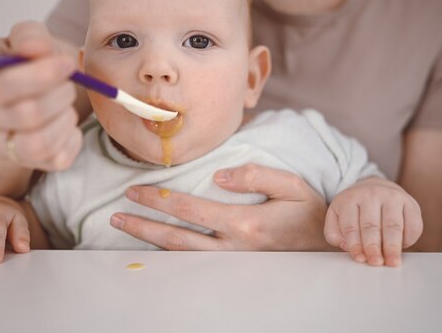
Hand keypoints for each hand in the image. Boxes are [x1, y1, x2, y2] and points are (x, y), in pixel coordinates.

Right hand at [0, 20, 81, 170]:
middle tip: (70, 84)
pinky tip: (66, 122)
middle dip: (59, 96)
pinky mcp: (18, 162)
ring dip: (65, 119)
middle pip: (24, 115)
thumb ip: (31, 37)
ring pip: (38, 143)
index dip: (38, 77)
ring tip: (66, 103)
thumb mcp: (24, 40)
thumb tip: (38, 48)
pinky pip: (55, 159)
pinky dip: (71, 138)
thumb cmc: (23, 65)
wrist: (19, 98)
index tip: (66, 64)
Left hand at [110, 164, 330, 250]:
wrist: (325, 248)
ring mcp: (231, 261)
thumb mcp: (291, 185)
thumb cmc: (307, 212)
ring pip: (181, 254)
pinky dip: (169, 254)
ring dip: (150, 240)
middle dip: (143, 224)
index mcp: (244, 223)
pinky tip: (153, 245)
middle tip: (116, 215)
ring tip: (125, 228)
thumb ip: (255, 176)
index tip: (135, 191)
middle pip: (176, 237)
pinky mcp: (234, 267)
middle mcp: (232, 247)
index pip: (189, 209)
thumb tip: (218, 175)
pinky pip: (194, 262)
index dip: (158, 200)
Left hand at [323, 177, 422, 266]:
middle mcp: (371, 195)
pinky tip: (402, 248)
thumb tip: (346, 247)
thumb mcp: (337, 216)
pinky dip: (408, 239)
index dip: (355, 244)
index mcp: (350, 199)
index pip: (351, 225)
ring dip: (392, 246)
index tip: (359, 258)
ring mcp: (392, 197)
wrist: (377, 188)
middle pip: (372, 225)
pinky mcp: (410, 203)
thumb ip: (334, 233)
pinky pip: (412, 224)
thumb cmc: (355, 209)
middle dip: (373, 246)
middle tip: (376, 262)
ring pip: (393, 225)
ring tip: (392, 261)